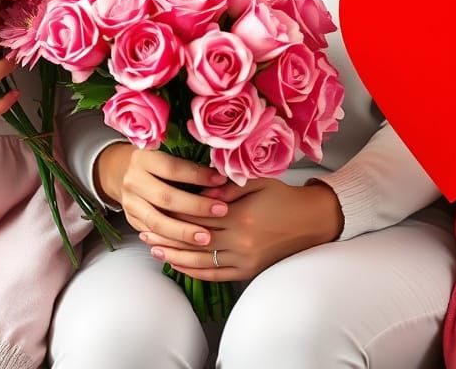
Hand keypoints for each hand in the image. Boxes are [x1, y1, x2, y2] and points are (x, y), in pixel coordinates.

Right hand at [95, 143, 228, 247]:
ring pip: (157, 222)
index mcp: (144, 158)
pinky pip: (153, 235)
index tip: (221, 180)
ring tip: (207, 237)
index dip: (198, 175)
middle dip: (196, 207)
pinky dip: (171, 243)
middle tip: (221, 210)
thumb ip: (188, 160)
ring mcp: (130, 203)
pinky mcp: (131, 220)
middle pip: (166, 198)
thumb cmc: (155, 161)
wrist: (122, 172)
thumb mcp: (166, 151)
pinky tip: (189, 248)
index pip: (173, 168)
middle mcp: (133, 180)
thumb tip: (221, 171)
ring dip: (184, 232)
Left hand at [139, 178, 343, 282]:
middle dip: (167, 235)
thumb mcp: (257, 181)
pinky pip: (216, 275)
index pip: (198, 214)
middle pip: (194, 239)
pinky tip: (178, 265)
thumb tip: (201, 189)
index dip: (174, 212)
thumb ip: (228, 186)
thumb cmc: (283, 196)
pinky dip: (195, 271)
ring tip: (154, 249)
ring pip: (201, 261)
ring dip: (175, 256)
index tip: (155, 208)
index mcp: (240, 214)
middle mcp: (240, 240)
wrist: (310, 221)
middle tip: (144, 230)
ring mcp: (244, 259)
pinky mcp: (248, 271)